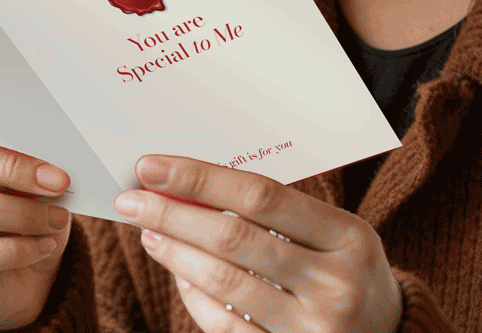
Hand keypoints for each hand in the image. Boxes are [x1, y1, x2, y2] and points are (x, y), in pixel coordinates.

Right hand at [0, 85, 72, 330]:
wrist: (17, 275)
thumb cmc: (18, 203)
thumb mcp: (21, 173)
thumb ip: (20, 151)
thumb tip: (49, 151)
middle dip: (13, 166)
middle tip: (59, 180)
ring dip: (25, 213)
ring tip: (59, 218)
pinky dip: (17, 248)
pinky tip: (44, 245)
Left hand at [113, 155, 402, 332]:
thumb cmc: (349, 269)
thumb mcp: (337, 233)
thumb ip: (278, 212)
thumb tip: (196, 182)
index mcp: (348, 238)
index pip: (261, 196)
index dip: (201, 179)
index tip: (154, 166)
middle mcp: (333, 284)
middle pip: (235, 240)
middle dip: (174, 214)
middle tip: (132, 198)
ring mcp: (310, 330)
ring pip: (224, 285)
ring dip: (176, 253)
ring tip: (148, 229)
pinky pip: (226, 327)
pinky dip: (195, 297)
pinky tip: (178, 272)